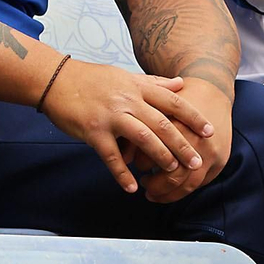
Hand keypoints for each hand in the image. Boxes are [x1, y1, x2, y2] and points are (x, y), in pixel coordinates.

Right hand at [39, 58, 213, 193]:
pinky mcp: (93, 131)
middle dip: (182, 145)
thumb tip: (181, 83)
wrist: (54, 79)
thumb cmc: (90, 79)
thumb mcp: (123, 76)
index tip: (209, 131)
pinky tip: (132, 187)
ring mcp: (110, 116)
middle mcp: (126, 101)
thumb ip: (152, 82)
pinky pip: (111, 156)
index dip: (192, 117)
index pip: (171, 101)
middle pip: (162, 124)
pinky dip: (122, 173)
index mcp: (135, 87)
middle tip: (197, 162)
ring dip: (160, 158)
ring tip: (171, 173)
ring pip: (143, 139)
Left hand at [137, 77, 232, 202]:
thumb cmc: (174, 101)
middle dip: (157, 185)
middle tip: (144, 187)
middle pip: (175, 173)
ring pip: (189, 182)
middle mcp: (195, 140)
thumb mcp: (155, 108)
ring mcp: (211, 152)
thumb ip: (140, 130)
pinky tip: (172, 190)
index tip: (132, 167)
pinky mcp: (221, 160)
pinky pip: (202, 182)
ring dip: (170, 193)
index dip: (143, 163)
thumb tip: (124, 157)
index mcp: (175, 125)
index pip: (156, 153)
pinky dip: (185, 189)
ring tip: (154, 193)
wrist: (211, 92)